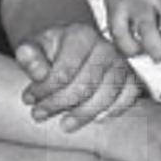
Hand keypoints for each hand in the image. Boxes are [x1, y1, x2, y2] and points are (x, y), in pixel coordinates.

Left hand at [18, 21, 141, 126]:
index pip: (64, 71)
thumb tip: (38, 74)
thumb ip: (30, 57)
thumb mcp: (35, 47)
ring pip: (106, 95)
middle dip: (59, 104)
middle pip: (85, 86)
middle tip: (38, 115)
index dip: (44, 90)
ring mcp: (121, 62)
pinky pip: (127, 98)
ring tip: (63, 124)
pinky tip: (95, 119)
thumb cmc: (53, 49)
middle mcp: (105, 47)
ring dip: (83, 114)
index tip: (28, 100)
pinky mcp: (131, 77)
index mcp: (80, 35)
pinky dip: (112, 111)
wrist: (73, 45)